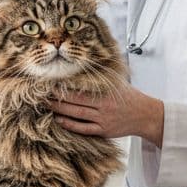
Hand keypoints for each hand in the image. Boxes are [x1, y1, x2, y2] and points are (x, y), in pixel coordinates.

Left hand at [50, 84, 164, 146]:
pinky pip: (83, 129)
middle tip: (40, 94)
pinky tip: (59, 120)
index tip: (50, 82)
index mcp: (106, 92)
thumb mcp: (118, 81)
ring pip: (76, 115)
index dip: (64, 86)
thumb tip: (92, 55)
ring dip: (59, 111)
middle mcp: (104, 106)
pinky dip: (70, 125)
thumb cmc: (130, 96)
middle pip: (75, 102)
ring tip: (45, 105)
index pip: (80, 88)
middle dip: (56, 98)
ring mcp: (103, 120)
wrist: (146, 115)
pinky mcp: (104, 131)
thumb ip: (104, 73)